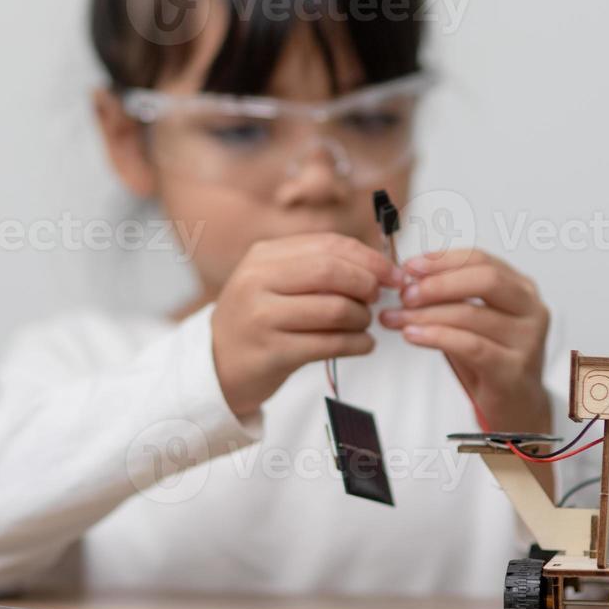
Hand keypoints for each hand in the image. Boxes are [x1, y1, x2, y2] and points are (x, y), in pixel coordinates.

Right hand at [212, 233, 404, 418]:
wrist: (217, 363)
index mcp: (263, 256)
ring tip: (364, 324)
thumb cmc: (258, 318)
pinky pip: (330, 344)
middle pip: (331, 271)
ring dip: (363, 318)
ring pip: (335, 309)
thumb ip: (316, 266)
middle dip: (366, 284)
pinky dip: (358, 344)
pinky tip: (363, 344)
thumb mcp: (274, 280)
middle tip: (377, 298)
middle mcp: (258, 281)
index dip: (367, 257)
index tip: (391, 273)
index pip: (327, 245)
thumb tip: (378, 267)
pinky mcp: (272, 353)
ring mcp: (262, 317)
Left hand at [379, 248, 550, 434]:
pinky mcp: (514, 368)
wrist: (515, 405)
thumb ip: (449, 296)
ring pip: (471, 315)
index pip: (481, 259)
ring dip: (426, 314)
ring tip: (395, 318)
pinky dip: (436, 337)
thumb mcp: (471, 320)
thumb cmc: (491, 357)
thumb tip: (408, 278)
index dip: (443, 260)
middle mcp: (531, 309)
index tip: (410, 266)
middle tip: (405, 294)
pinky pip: (470, 345)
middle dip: (438, 284)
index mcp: (521, 288)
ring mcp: (527, 339)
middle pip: (485, 280)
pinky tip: (413, 336)